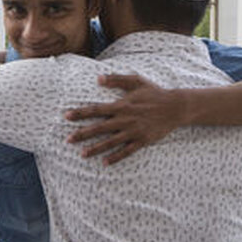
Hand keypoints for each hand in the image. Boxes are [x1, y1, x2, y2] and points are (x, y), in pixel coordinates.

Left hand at [65, 74, 183, 163]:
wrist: (175, 107)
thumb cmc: (154, 93)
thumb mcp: (136, 81)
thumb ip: (116, 80)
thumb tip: (98, 78)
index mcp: (121, 105)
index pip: (95, 110)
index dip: (80, 113)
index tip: (66, 116)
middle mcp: (125, 119)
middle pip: (99, 128)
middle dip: (82, 134)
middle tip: (67, 140)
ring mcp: (133, 132)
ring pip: (110, 142)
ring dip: (95, 149)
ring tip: (82, 154)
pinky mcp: (142, 141)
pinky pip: (126, 151)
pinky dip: (115, 157)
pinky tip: (104, 163)